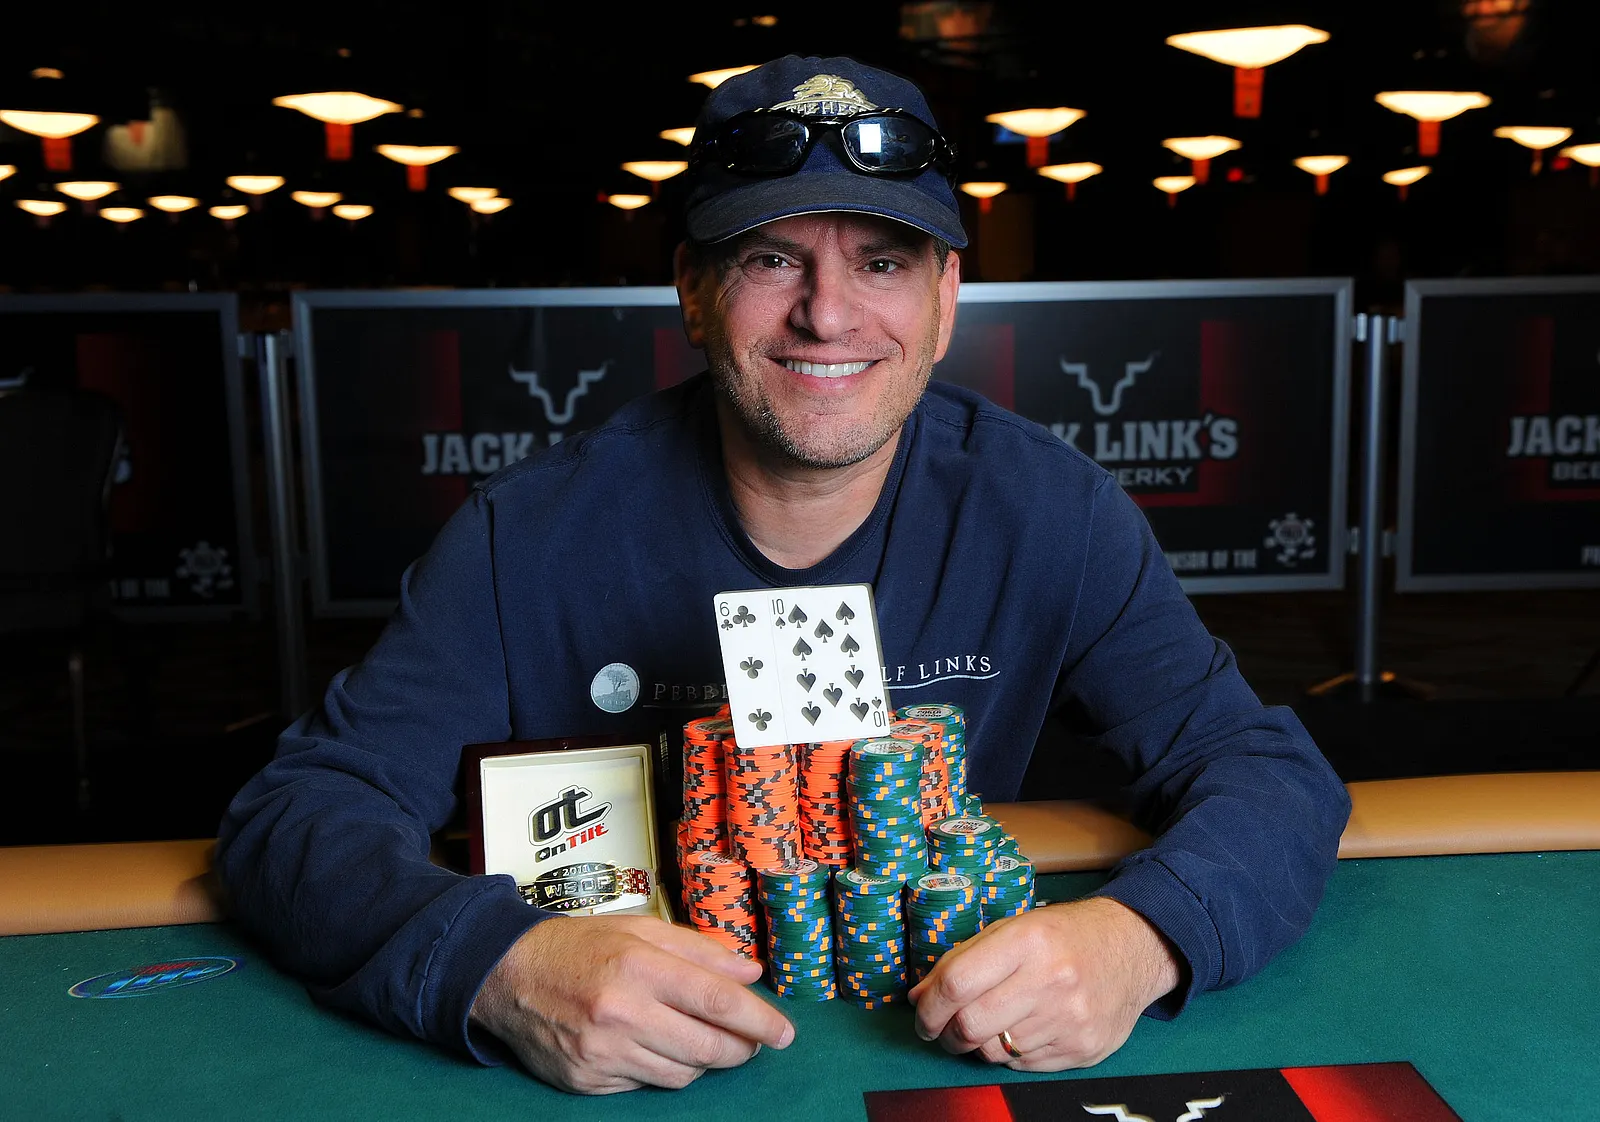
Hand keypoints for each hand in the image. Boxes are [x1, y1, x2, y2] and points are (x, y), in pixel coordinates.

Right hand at [470, 914, 794, 1093]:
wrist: (508, 975)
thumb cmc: (580, 946)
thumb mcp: (641, 929)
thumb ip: (700, 950)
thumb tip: (750, 973)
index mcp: (639, 967)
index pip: (717, 1000)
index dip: (758, 1020)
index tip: (783, 1032)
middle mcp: (621, 1013)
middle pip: (706, 1048)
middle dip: (741, 1050)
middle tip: (753, 1043)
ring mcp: (602, 1053)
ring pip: (681, 1075)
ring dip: (703, 1062)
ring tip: (700, 1040)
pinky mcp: (587, 1081)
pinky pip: (645, 1086)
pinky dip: (660, 1070)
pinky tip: (654, 1047)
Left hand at [908, 896, 1180, 1070]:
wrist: (1133, 947)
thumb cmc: (1064, 935)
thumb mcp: (1013, 928)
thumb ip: (962, 959)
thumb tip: (918, 997)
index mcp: (1027, 940)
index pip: (958, 982)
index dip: (929, 1005)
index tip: (921, 1013)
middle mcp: (1051, 980)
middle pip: (971, 1025)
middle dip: (945, 1033)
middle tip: (943, 1029)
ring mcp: (1070, 1019)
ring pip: (994, 1051)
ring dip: (978, 1043)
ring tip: (986, 1025)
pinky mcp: (1083, 1049)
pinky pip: (1023, 1065)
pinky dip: (1010, 1053)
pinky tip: (1020, 1030)